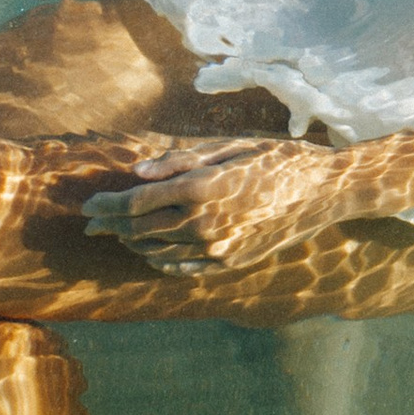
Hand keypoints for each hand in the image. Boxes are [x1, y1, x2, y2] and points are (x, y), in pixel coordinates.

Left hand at [79, 134, 352, 271]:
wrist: (325, 191)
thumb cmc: (278, 159)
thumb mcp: (230, 146)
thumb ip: (180, 161)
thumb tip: (137, 174)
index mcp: (201, 188)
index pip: (136, 203)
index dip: (106, 205)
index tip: (88, 205)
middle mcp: (204, 223)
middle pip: (140, 229)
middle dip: (109, 226)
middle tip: (89, 224)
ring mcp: (218, 249)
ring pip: (158, 250)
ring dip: (132, 243)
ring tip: (116, 235)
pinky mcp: (231, 263)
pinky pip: (184, 267)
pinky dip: (161, 260)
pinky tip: (151, 253)